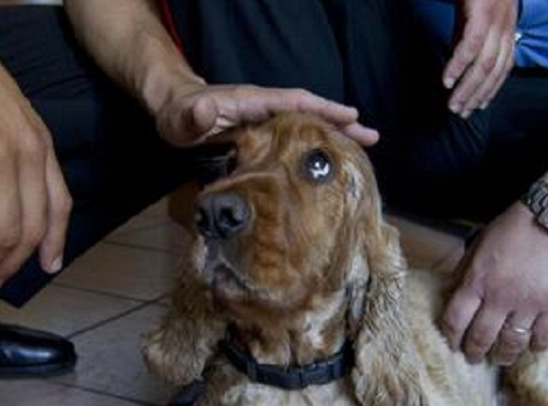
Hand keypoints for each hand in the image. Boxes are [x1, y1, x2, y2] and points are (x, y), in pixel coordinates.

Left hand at [154, 83, 379, 147]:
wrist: (175, 112)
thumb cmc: (178, 115)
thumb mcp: (183, 118)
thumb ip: (194, 116)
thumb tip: (204, 109)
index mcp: (254, 102)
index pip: (296, 101)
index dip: (323, 108)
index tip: (352, 116)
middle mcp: (266, 109)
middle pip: (310, 113)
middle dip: (341, 124)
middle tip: (372, 138)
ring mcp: (267, 122)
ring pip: (306, 126)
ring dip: (333, 136)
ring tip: (362, 152)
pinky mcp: (264, 135)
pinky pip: (295, 138)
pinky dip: (314, 147)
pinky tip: (327, 163)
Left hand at [441, 203, 547, 364]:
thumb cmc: (516, 225)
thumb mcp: (480, 242)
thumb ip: (464, 270)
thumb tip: (448, 293)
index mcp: (478, 280)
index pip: (455, 319)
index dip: (451, 336)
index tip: (453, 343)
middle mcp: (500, 297)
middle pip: (481, 337)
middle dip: (475, 352)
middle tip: (474, 358)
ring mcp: (528, 304)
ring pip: (511, 342)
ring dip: (504, 356)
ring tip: (501, 360)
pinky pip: (543, 336)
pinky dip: (536, 346)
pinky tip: (532, 350)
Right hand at [444, 0, 517, 116]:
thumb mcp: (474, 12)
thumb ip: (468, 35)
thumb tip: (460, 59)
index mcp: (507, 27)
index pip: (503, 67)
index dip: (491, 90)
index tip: (478, 107)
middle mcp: (506, 27)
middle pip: (494, 72)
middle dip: (477, 96)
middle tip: (461, 113)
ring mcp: (496, 21)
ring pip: (484, 65)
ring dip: (467, 89)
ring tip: (453, 104)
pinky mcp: (482, 14)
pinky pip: (470, 47)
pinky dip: (458, 66)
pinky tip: (447, 81)